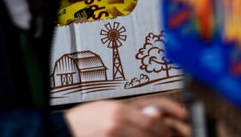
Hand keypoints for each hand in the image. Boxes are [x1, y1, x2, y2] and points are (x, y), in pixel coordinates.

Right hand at [63, 97, 190, 136]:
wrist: (66, 130)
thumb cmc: (86, 119)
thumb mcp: (109, 107)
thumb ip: (133, 111)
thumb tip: (157, 115)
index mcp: (118, 110)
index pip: (153, 118)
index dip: (168, 124)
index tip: (174, 125)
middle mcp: (118, 125)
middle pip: (153, 131)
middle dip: (165, 135)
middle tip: (168, 135)